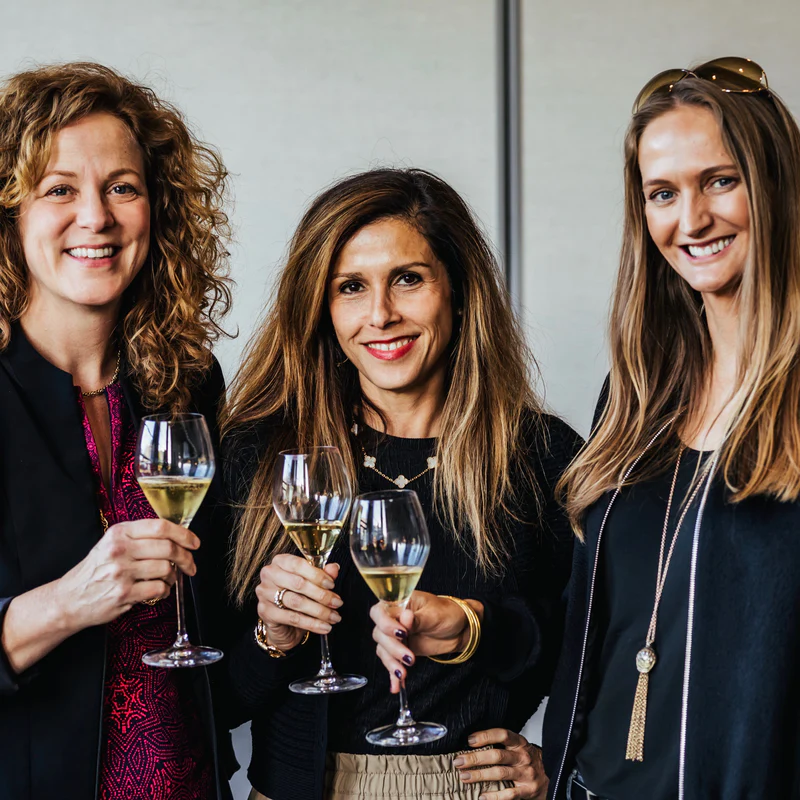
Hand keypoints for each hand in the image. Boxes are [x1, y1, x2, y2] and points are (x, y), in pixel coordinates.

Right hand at [56, 518, 198, 629]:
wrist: (69, 599)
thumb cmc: (96, 570)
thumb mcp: (112, 543)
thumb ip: (140, 536)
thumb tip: (177, 536)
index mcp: (119, 532)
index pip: (160, 526)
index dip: (184, 534)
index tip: (194, 543)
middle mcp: (120, 549)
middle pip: (168, 547)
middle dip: (186, 558)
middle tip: (190, 565)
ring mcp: (121, 572)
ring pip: (166, 568)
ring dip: (173, 576)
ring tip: (168, 578)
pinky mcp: (123, 593)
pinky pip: (159, 588)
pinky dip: (165, 591)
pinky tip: (159, 590)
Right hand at [255, 554, 342, 650]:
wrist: (283, 624)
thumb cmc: (297, 597)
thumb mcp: (311, 584)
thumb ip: (322, 574)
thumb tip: (334, 568)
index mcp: (280, 561)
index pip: (299, 564)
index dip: (317, 575)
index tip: (332, 585)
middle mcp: (269, 574)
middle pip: (298, 583)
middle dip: (321, 595)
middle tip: (337, 602)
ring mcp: (264, 593)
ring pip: (296, 601)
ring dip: (319, 611)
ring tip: (334, 616)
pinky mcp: (265, 612)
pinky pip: (292, 618)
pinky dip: (311, 624)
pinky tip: (324, 627)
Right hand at [369, 590, 482, 691]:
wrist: (459, 629)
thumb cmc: (447, 613)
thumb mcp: (434, 614)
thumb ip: (418, 619)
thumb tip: (405, 617)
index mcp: (399, 603)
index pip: (380, 612)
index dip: (386, 623)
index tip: (402, 633)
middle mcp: (394, 619)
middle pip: (380, 634)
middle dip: (393, 648)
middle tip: (409, 657)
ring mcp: (396, 636)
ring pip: (383, 649)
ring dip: (391, 662)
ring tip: (403, 674)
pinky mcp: (401, 650)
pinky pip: (391, 662)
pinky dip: (392, 674)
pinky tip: (396, 686)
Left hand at [453, 728, 547, 799]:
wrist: (552, 775)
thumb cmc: (529, 760)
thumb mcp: (518, 748)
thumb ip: (501, 745)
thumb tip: (473, 744)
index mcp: (520, 743)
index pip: (502, 735)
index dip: (485, 736)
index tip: (470, 740)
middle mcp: (523, 757)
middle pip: (497, 755)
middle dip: (475, 758)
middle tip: (459, 761)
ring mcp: (526, 774)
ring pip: (500, 774)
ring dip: (480, 775)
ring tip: (464, 777)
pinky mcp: (528, 791)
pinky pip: (509, 794)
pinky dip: (494, 796)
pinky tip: (482, 796)